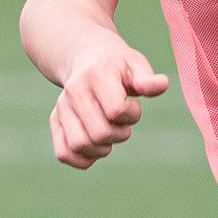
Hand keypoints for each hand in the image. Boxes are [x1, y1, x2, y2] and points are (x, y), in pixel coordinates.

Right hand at [49, 40, 168, 166]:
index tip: (133, 105)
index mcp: (95, 75)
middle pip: (99, 133)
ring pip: (80, 146)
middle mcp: (73, 91)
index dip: (131, 115)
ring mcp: (61, 107)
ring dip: (102, 149)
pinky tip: (96, 149)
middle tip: (123, 124)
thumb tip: (161, 85)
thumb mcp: (136, 65)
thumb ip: (148, 80)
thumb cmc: (118, 65)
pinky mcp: (55, 121)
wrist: (88, 58)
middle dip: (120, 135)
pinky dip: (83, 159)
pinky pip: (64, 153)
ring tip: (109, 134)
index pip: (115, 111)